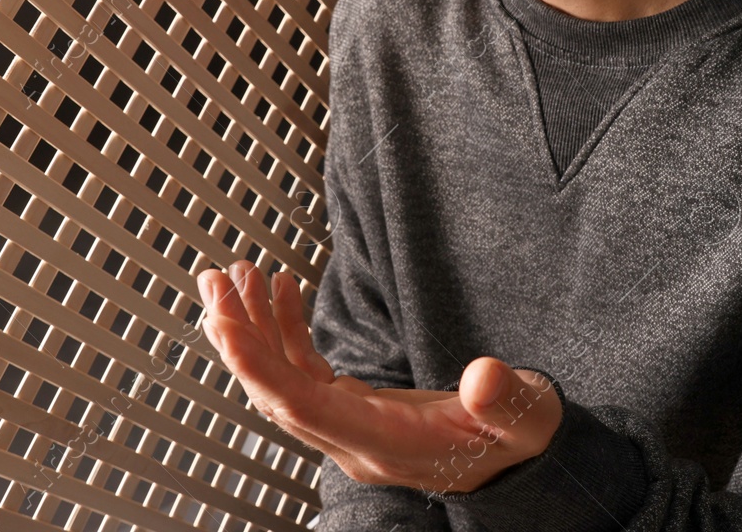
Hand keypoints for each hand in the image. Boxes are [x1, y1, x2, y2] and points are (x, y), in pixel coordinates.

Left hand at [195, 261, 563, 494]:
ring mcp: (350, 426)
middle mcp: (354, 441)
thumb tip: (484, 377)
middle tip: (214, 282)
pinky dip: (285, 330)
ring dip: (253, 329)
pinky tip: (279, 291)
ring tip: (234, 276)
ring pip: (283, 380)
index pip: (304, 407)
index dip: (260, 366)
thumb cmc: (520, 440)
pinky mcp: (355, 408)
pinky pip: (304, 371)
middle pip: (277, 393)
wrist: (520, 465)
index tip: (226, 326)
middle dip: (239, 337)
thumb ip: (505, 400)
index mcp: (385, 444)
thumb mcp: (526, 419)